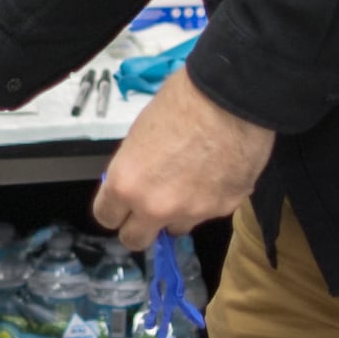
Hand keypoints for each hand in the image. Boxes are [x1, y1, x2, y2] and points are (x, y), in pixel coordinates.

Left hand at [92, 68, 271, 251]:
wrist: (232, 98)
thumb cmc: (184, 102)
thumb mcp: (140, 133)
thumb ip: (135, 168)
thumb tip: (138, 181)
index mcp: (127, 184)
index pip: (106, 217)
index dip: (115, 209)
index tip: (121, 204)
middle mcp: (155, 206)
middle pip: (135, 240)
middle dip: (140, 227)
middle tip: (151, 208)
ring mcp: (191, 212)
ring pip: (176, 228)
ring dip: (178, 213)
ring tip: (192, 181)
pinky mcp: (223, 209)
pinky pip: (209, 212)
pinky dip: (210, 199)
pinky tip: (217, 172)